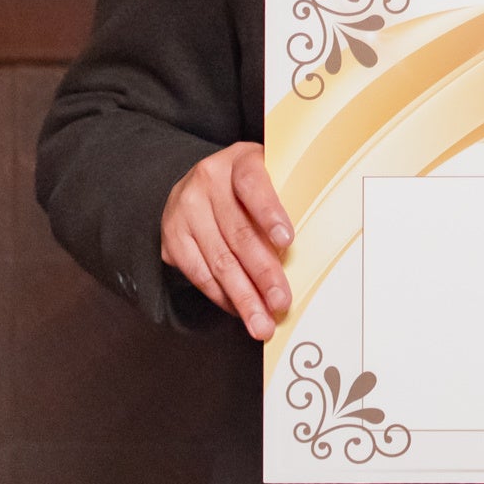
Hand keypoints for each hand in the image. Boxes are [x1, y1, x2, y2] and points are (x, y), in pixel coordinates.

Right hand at [161, 141, 293, 338]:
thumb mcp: (272, 174)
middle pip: (238, 234)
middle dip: (263, 274)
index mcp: (240, 160)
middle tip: (281, 303)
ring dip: (243, 297)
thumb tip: (311, 251)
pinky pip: (199, 273)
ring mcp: (184, 210)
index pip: (254, 184)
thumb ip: (288, 199)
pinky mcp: (172, 238)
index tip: (288, 241)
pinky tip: (240, 310)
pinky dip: (222, 296)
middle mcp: (207, 182)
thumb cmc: (251, 184)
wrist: (201, 180)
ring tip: (262, 322)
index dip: (270, 213)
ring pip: (218, 261)